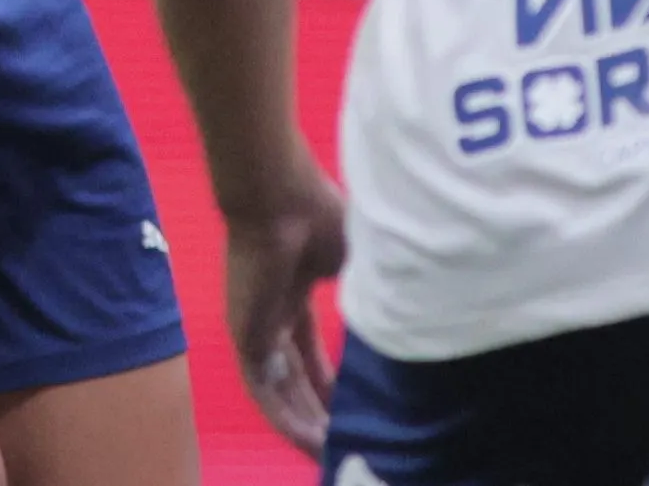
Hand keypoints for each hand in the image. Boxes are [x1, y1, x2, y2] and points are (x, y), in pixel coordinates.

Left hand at [217, 168, 349, 452]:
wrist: (279, 197)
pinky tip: (310, 441)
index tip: (355, 403)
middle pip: (296, 375)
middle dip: (321, 410)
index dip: (331, 379)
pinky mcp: (244, 336)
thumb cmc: (319, 214)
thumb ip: (370, 291)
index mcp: (296, 289)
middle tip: (346, 440)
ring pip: (280, 389)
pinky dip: (286, 418)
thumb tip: (404, 315)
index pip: (311, 348)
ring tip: (331, 452)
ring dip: (305, 422)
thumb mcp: (358, 259)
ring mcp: (256, 326)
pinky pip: (263, 390)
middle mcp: (273, 312)